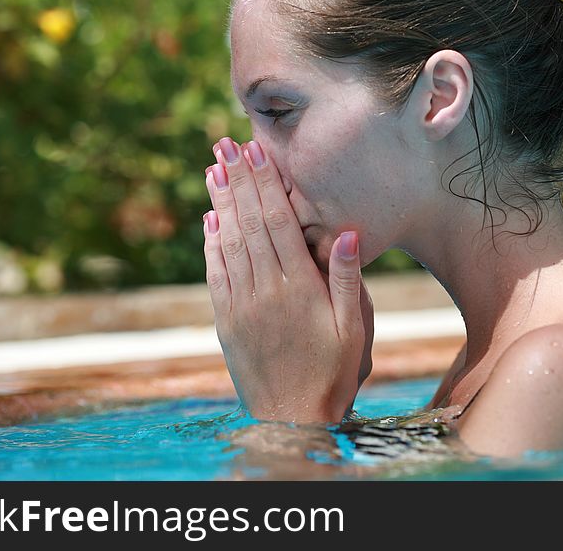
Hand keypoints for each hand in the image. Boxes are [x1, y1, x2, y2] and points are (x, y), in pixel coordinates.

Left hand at [202, 137, 373, 423]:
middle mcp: (265, 289)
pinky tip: (209, 220)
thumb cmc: (333, 372)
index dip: (265, 184)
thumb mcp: (353, 328)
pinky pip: (216, 273)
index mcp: (298, 286)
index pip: (278, 222)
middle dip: (237, 181)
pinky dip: (211, 243)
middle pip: (248, 223)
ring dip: (220, 203)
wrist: (292, 417)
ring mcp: (241, 305)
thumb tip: (345, 232)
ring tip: (213, 170)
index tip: (254, 152)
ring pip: (228, 242)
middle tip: (224, 145)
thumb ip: (347, 279)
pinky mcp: (226, 321)